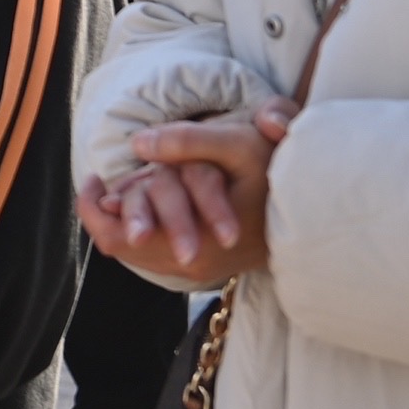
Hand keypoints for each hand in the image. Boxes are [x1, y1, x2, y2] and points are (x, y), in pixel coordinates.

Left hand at [76, 97, 295, 285]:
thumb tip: (138, 144)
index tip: (94, 176)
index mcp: (195, 243)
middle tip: (99, 181)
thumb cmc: (276, 171)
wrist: (315, 206)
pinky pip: (153, 252)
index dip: (94, 207)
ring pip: (133, 252)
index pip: (117, 237)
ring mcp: (197, 267)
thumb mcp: (236, 144)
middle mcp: (192, 264)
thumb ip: (186, 141)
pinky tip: (145, 200)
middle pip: (118, 246)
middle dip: (103, 213)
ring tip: (120, 186)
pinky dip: (141, 227)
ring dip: (122, 220)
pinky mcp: (203, 263)